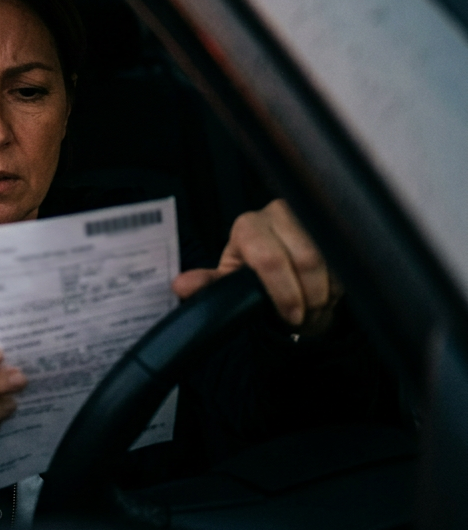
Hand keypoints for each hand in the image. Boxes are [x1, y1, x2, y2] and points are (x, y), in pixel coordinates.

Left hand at [173, 199, 340, 336]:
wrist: (288, 268)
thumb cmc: (256, 273)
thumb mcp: (231, 280)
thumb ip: (210, 285)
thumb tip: (181, 286)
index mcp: (247, 226)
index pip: (268, 259)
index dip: (284, 292)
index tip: (292, 317)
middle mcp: (277, 212)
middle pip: (305, 259)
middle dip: (310, 296)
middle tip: (307, 316)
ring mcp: (309, 213)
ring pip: (329, 259)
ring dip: (326, 291)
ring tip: (317, 305)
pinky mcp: (334, 221)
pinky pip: (347, 256)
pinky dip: (341, 281)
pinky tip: (330, 290)